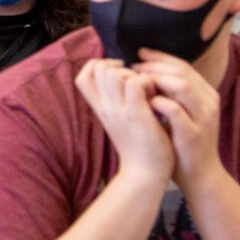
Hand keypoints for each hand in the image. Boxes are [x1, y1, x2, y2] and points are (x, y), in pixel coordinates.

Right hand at [74, 59, 173, 185]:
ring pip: (115, 73)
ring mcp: (118, 110)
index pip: (83, 75)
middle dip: (121, 68)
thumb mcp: (119, 121)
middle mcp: (105, 106)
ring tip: (148, 91)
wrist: (145, 174)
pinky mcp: (135, 114)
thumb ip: (116, 101)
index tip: (119, 73)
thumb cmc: (138, 146)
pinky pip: (135, 83)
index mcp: (99, 108)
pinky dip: (148, 83)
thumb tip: (125, 79)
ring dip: (135, 75)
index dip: (100, 65)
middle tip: (138, 85)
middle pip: (99, 68)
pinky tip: (156, 98)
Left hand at [133, 48, 222, 190]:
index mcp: (206, 94)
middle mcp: (208, 102)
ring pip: (182, 86)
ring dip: (156, 80)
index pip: (183, 66)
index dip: (159, 57)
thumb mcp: (181, 112)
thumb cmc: (183, 142)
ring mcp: (203, 118)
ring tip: (138, 81)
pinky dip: (159, 103)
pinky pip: (176, 111)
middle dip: (154, 66)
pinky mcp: (193, 134)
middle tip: (133, 66)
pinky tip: (146, 101)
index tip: (139, 53)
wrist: (199, 175)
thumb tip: (145, 71)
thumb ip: (170, 93)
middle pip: (181, 71)